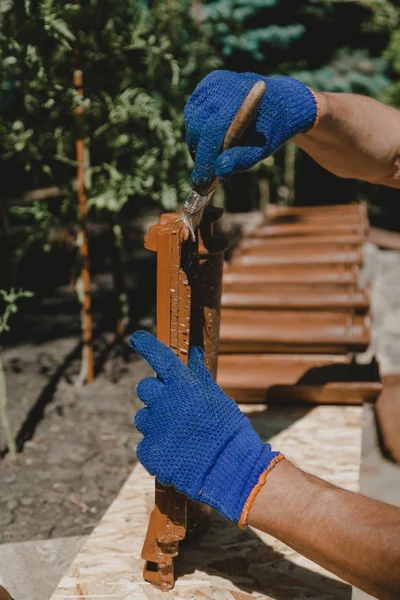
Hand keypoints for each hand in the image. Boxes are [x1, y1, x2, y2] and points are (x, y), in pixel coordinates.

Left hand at [129, 331, 282, 527]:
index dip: (145, 344)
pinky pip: (146, 443)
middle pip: (144, 388)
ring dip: (155, 422)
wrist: (229, 470)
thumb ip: (199, 376)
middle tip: (172, 407)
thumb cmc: (227, 431)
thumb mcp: (217, 398)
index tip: (135, 338)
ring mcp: (154, 428)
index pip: (159, 357)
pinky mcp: (149, 451)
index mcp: (183, 386)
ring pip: (143, 417)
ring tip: (179, 435)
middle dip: (155, 394)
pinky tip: (176, 453)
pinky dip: (157, 447)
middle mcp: (164, 402)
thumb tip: (193, 353)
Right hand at [184, 70, 318, 189]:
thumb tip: (219, 171)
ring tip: (210, 157)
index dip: (204, 160)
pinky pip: (193, 113)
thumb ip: (241, 159)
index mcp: (238, 100)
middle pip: (198, 127)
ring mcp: (212, 83)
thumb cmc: (272, 129)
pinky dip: (197, 130)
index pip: (210, 133)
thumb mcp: (262, 149)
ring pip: (192, 121)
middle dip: (200, 154)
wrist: (282, 100)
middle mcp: (222, 86)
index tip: (201, 183)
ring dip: (197, 143)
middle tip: (207, 174)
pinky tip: (210, 139)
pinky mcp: (207, 84)